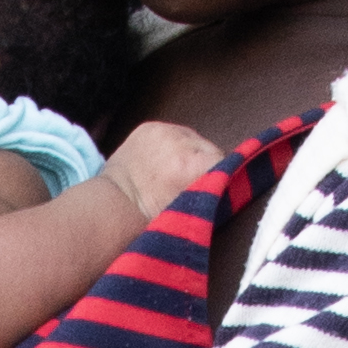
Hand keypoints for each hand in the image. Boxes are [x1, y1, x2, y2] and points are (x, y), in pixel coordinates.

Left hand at [110, 119, 228, 214]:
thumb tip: (235, 182)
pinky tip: (162, 163)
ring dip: (189, 154)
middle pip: (211, 150)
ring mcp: (163, 131)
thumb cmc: (152, 220)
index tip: (212, 191)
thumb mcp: (192, 212)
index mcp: (192, 167)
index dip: (221, 179)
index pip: (226, 163)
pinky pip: (174, 134)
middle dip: (204, 166)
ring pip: (194, 141)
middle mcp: (179, 143)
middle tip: (190, 186)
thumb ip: (214, 194)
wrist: (111, 209)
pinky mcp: (150, 127)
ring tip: (173, 175)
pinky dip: (172, 147)